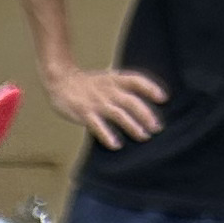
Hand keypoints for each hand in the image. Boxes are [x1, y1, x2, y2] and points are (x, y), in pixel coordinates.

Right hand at [40, 59, 166, 149]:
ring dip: (132, 126)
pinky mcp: (84, 113)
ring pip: (118, 114)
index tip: (163, 99)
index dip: (151, 88)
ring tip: (143, 136)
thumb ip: (122, 85)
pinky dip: (107, 135)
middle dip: (146, 115)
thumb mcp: (106, 78)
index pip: (137, 81)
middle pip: (131, 102)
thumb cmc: (85, 82)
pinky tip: (116, 145)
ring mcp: (96, 102)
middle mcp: (108, 90)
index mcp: (114, 79)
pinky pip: (98, 125)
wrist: (60, 80)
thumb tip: (139, 94)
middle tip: (156, 127)